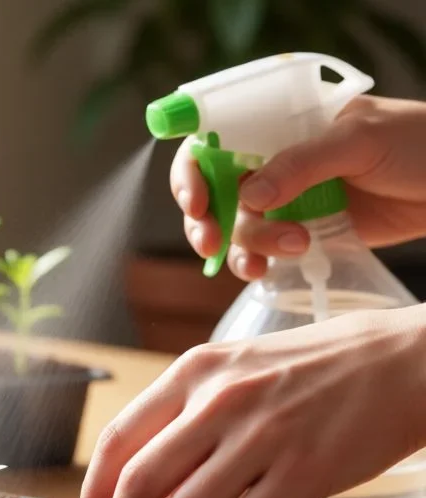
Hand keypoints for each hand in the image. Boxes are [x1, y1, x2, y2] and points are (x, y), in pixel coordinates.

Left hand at [77, 305, 425, 497]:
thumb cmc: (311, 368)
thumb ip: (186, 412)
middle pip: (141, 481)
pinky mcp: (303, 471)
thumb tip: (138, 473)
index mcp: (194, 371)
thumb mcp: (235, 367)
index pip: (119, 439)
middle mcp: (220, 400)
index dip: (93, 491)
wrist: (401, 363)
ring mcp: (262, 436)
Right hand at [172, 95, 425, 279]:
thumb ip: (302, 163)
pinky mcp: (301, 232)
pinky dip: (255, 263)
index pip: (214, 141)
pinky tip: (266, 271)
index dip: (193, 171)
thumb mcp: (357, 140)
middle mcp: (272, 162)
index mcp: (276, 126)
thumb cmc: (414, 141)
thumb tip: (249, 195)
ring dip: (246, 243)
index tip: (197, 202)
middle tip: (212, 242)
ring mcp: (286, 200)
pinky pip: (261, 251)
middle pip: (214, 191)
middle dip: (206, 219)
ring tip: (289, 246)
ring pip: (237, 226)